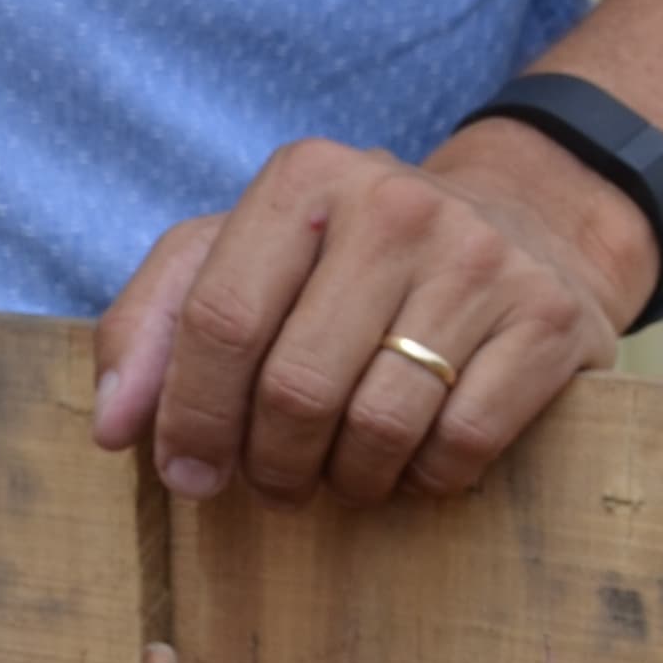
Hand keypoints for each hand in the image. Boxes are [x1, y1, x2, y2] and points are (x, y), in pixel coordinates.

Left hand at [91, 129, 652, 510]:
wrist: (525, 220)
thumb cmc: (351, 256)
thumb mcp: (242, 254)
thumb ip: (156, 323)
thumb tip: (114, 426)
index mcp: (303, 179)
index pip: (219, 318)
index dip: (190, 415)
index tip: (185, 473)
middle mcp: (393, 206)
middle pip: (295, 386)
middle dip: (269, 462)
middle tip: (273, 483)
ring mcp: (480, 261)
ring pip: (379, 426)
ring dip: (345, 479)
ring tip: (339, 472)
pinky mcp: (548, 322)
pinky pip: (461, 445)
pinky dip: (423, 478)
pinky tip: (413, 458)